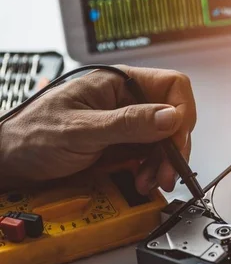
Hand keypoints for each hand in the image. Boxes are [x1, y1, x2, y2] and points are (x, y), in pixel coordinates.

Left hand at [0, 65, 195, 193]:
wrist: (9, 163)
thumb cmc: (31, 135)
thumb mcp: (81, 130)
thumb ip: (127, 123)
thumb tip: (170, 116)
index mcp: (119, 83)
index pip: (171, 86)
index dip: (181, 111)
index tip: (176, 138)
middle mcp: (127, 101)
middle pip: (173, 118)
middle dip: (173, 147)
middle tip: (168, 170)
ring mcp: (126, 124)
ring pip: (165, 140)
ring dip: (164, 163)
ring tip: (150, 181)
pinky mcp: (123, 145)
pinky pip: (151, 156)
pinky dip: (152, 171)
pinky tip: (143, 180)